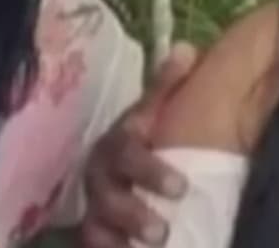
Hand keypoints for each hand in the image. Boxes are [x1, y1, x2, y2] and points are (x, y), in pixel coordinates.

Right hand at [81, 42, 198, 247]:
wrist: (124, 164)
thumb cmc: (146, 135)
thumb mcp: (158, 108)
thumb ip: (169, 84)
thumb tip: (186, 50)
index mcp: (117, 144)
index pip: (127, 154)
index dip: (150, 171)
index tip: (181, 187)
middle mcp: (99, 177)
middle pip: (108, 197)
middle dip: (132, 214)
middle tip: (162, 231)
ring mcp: (93, 208)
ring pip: (95, 227)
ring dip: (118, 240)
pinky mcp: (94, 233)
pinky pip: (93, 246)